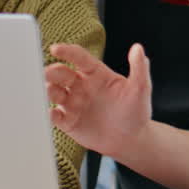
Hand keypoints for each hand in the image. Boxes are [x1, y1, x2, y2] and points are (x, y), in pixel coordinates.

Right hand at [45, 42, 151, 157]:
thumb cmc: (136, 112)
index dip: (67, 52)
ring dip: (49, 90)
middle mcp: (81, 86)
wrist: (131, 140)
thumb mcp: (140, 89)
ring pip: (55, 92)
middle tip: (48, 73)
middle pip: (61, 74)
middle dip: (52, 71)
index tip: (55, 49)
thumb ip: (139, 68)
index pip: (78, 58)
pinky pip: (56, 116)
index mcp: (96, 73)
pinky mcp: (69, 122)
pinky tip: (53, 112)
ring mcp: (74, 103)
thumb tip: (138, 48)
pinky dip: (50, 114)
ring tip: (50, 91)